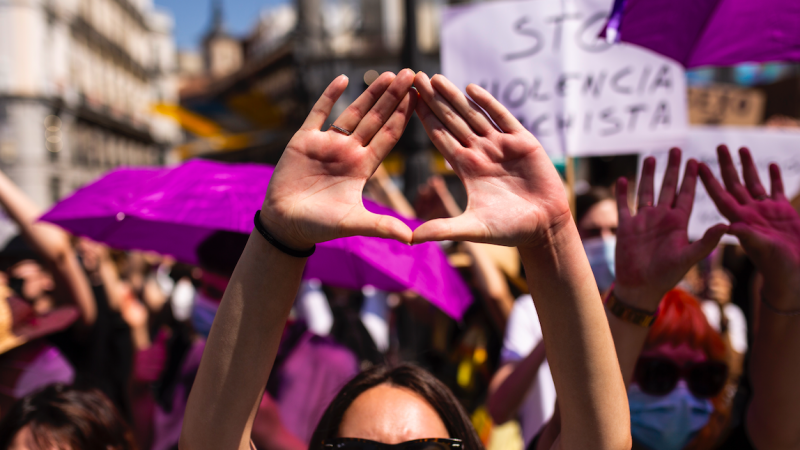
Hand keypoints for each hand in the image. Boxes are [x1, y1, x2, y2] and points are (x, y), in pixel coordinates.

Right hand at [261, 70, 417, 248]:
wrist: (285, 225)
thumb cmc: (320, 226)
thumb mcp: (353, 223)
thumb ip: (381, 226)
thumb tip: (411, 239)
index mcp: (363, 167)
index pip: (389, 136)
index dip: (404, 117)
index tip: (420, 98)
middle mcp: (349, 152)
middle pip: (376, 119)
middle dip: (394, 97)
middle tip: (412, 74)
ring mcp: (327, 144)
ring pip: (353, 112)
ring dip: (370, 93)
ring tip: (389, 74)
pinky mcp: (304, 140)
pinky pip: (318, 113)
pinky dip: (329, 96)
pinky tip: (344, 79)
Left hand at [411, 73, 570, 247]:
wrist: (544, 227)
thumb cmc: (509, 230)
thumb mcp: (472, 229)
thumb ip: (442, 230)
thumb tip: (409, 239)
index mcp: (466, 168)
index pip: (440, 138)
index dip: (424, 119)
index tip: (406, 101)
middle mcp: (480, 152)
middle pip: (452, 120)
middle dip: (434, 100)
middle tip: (415, 77)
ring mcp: (501, 145)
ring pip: (473, 115)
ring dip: (455, 97)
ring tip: (435, 78)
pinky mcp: (523, 142)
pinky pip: (503, 118)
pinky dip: (489, 103)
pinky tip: (472, 89)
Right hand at [614, 148, 726, 307]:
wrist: (640, 287)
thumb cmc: (667, 276)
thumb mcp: (689, 258)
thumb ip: (706, 241)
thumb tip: (727, 225)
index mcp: (678, 223)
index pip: (686, 195)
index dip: (691, 178)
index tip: (696, 161)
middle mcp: (661, 218)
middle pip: (667, 187)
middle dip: (672, 169)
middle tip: (677, 149)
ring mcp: (643, 220)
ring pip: (647, 191)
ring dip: (649, 175)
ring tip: (652, 157)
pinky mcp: (626, 226)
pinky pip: (624, 205)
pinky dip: (622, 192)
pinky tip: (623, 179)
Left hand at [700, 145, 799, 304]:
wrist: (794, 275)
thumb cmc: (777, 267)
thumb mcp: (762, 250)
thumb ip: (748, 237)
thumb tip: (729, 227)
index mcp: (741, 220)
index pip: (721, 196)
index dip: (710, 181)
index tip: (699, 165)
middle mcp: (750, 213)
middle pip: (735, 184)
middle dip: (727, 165)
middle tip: (719, 146)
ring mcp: (766, 212)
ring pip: (754, 183)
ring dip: (748, 166)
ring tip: (741, 148)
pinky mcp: (783, 212)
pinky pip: (776, 190)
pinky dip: (773, 177)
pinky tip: (769, 164)